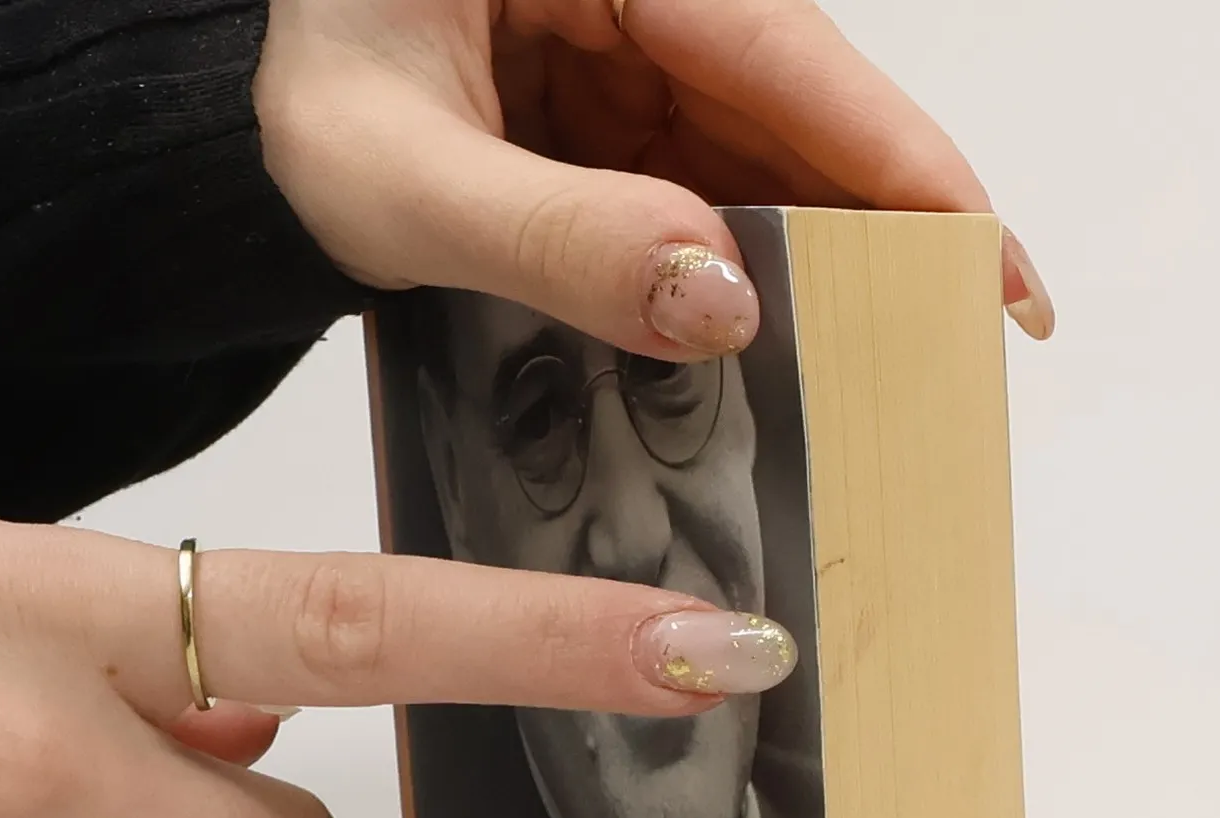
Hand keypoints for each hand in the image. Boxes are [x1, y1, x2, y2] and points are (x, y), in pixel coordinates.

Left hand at [254, 0, 1053, 351]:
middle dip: (895, 223)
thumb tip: (727, 302)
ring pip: (773, 155)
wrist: (226, 124)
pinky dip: (757, 266)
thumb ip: (554, 239)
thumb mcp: (399, 176)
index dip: (906, 164)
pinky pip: (717, 189)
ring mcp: (634, 55)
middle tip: (979, 339)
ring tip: (903, 361)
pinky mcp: (619, 119)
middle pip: (807, 106)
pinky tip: (792, 339)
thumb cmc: (282, 108)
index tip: (993, 264)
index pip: (788, 54)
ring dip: (836, 257)